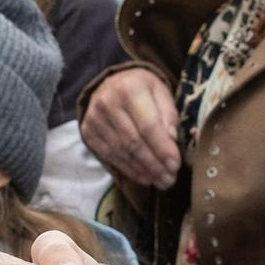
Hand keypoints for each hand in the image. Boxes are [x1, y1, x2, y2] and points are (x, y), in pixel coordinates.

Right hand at [80, 65, 183, 188]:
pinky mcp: (88, 132)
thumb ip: (168, 115)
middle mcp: (107, 102)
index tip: (175, 165)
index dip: (162, 148)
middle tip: (170, 180)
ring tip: (161, 181)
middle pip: (133, 142)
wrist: (112, 83)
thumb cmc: (143, 90)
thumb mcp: (161, 92)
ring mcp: (95, 118)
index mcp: (130, 89)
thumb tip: (171, 139)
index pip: (148, 125)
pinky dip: (128, 169)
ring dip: (143, 170)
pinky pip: (109, 156)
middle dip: (154, 165)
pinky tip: (144, 177)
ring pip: (121, 152)